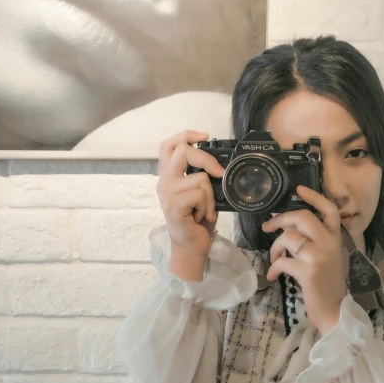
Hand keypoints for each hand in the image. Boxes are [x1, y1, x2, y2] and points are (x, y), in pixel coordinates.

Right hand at [156, 130, 224, 279]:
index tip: (204, 137)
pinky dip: (208, 207)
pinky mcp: (174, 206)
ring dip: (210, 196)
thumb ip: (201, 176)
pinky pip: (200, 194)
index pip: (169, 145)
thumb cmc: (196, 221)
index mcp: (168, 176)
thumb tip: (218, 165)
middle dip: (206, 159)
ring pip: (200, 178)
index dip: (186, 135)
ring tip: (204, 210)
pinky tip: (202, 217)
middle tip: (218, 173)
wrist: (191, 247)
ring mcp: (167, 193)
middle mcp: (164, 182)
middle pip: (183, 151)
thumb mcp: (199, 193)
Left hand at [262, 185, 347, 334]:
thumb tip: (292, 229)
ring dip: (275, 249)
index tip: (299, 189)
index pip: (329, 210)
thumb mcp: (330, 257)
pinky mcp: (308, 272)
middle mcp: (330, 244)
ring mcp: (319, 257)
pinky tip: (274, 276)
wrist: (335, 310)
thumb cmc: (328, 284)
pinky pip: (282, 261)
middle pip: (303, 217)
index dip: (314, 197)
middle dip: (280, 219)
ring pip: (288, 238)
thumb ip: (318, 241)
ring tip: (274, 260)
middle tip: (267, 227)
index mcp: (336, 239)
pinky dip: (274, 268)